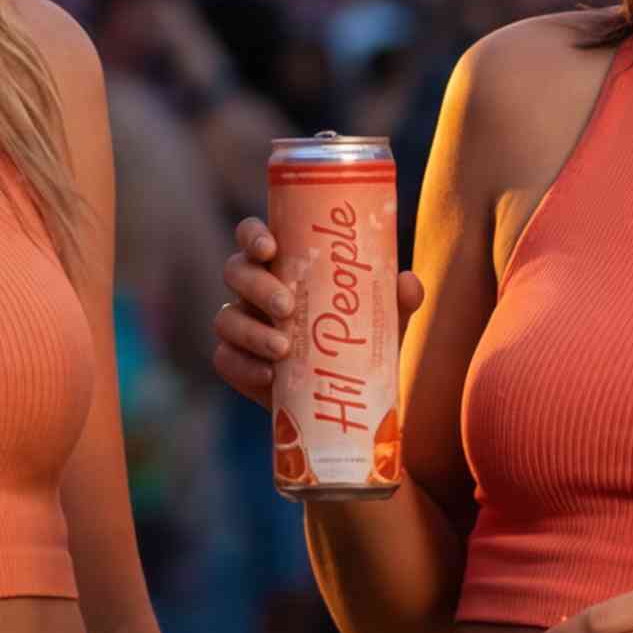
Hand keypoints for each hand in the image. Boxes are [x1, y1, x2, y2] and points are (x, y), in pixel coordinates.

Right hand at [210, 216, 419, 408]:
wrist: (348, 397)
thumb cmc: (362, 341)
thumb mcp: (385, 321)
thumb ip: (398, 300)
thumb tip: (408, 282)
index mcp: (282, 263)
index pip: (252, 235)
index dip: (252, 235)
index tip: (270, 247)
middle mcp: (254, 289)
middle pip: (235, 271)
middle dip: (258, 286)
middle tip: (287, 306)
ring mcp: (241, 326)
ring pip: (225, 318)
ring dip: (251, 332)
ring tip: (284, 349)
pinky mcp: (237, 362)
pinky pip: (225, 359)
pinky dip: (245, 366)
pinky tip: (270, 376)